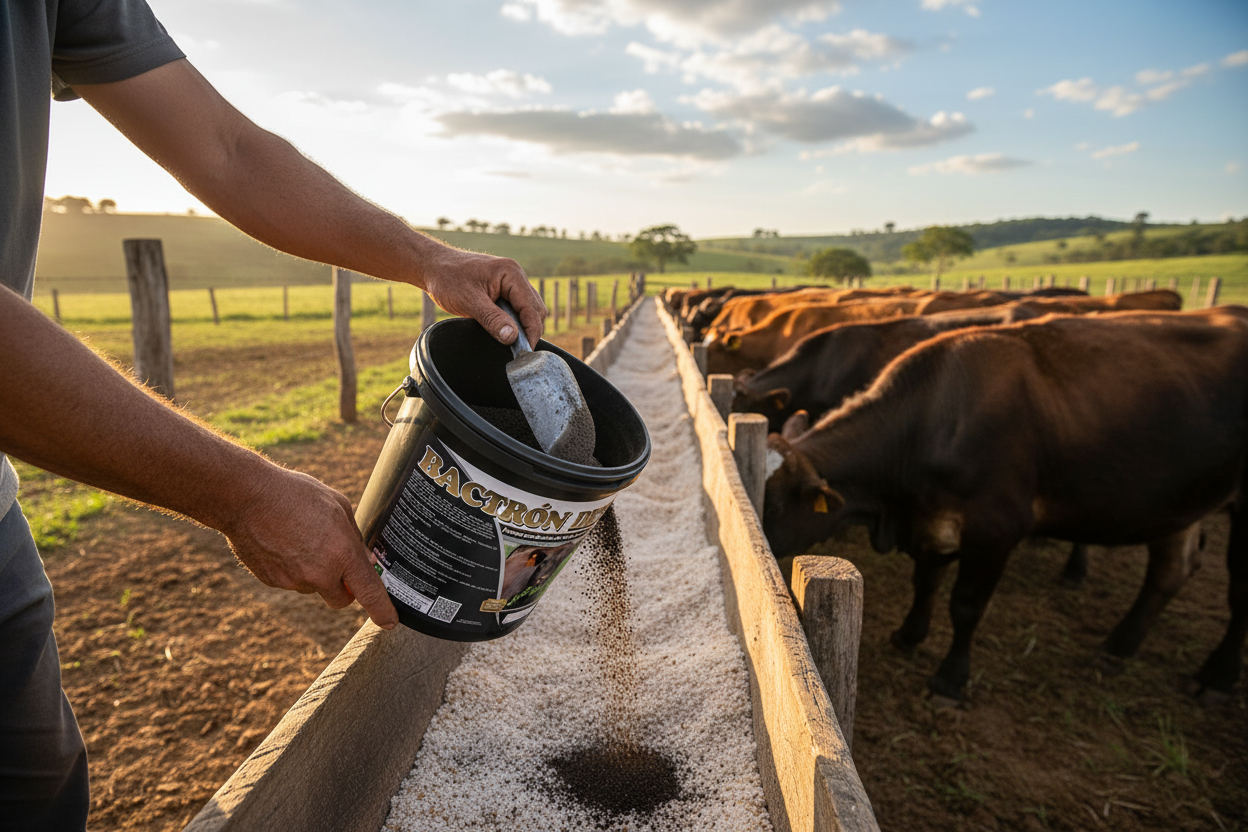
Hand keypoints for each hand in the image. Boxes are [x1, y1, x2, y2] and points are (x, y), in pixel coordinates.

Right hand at [222, 467, 398, 629]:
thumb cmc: (295, 494)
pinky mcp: (272, 581)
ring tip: (302, 539)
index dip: (382, 611)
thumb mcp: (338, 506)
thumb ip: (354, 536)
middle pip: (340, 599)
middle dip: (343, 588)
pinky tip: (283, 542)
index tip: (389, 623)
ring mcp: (293, 580)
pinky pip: (290, 581)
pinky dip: (291, 568)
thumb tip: (364, 559)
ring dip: (314, 573)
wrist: (246, 497)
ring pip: (313, 587)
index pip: (369, 592)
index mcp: (343, 553)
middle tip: (338, 565)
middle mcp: (320, 573)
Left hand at [420, 247, 546, 346]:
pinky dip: (514, 321)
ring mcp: (510, 282)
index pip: (531, 307)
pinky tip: (504, 331)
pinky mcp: (503, 289)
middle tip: (518, 350)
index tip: (526, 351)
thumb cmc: (447, 278)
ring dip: (522, 325)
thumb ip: (492, 319)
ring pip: (528, 309)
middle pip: (535, 308)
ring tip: (511, 342)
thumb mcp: (469, 301)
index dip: (531, 330)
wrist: (432, 267)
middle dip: (530, 329)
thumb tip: (512, 337)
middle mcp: (515, 276)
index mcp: (511, 274)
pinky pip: (517, 307)